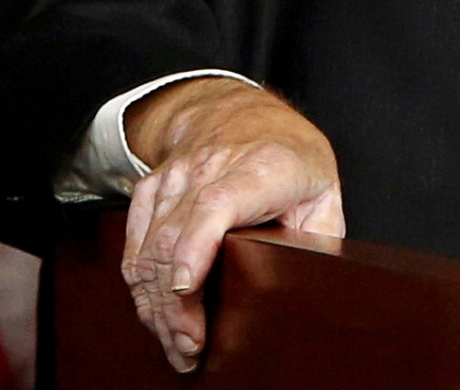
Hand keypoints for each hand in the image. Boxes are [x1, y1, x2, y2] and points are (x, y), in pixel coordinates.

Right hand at [121, 78, 343, 372]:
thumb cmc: (290, 154)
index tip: (185, 290)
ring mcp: (174, 178)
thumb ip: (322, 235)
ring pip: (149, 248)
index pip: (216, 206)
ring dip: (155, 305)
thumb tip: (318, 283)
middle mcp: (209, 168)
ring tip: (175, 345)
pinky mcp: (151, 189)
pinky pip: (135, 244)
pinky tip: (155, 315)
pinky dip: (139, 286)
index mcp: (261, 168)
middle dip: (175, 303)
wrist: (239, 109)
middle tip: (189, 348)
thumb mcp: (324, 187)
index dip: (195, 248)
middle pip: (175, 239)